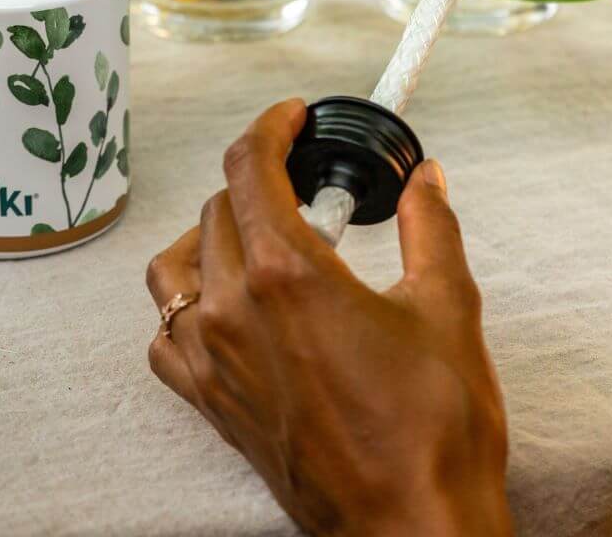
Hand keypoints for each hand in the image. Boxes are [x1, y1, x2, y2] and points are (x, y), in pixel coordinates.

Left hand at [145, 99, 511, 536]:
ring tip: (256, 240)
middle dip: (258, 183)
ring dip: (210, 236)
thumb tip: (426, 180)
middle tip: (305, 191)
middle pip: (217, 208)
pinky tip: (222, 309)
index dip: (269, 126)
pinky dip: (181, 308)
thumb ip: (430, 228)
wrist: (413, 528)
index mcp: (287, 272)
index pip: (249, 167)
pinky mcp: (209, 404)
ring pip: (174, 265)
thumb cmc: (434, 427)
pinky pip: (164, 337)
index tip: (291, 116)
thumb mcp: (447, 308)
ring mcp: (212, 360)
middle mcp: (233, 309)